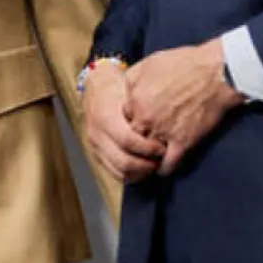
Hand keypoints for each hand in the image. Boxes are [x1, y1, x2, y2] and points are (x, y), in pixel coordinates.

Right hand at [83, 60, 164, 183]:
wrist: (97, 87)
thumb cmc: (119, 86)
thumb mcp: (130, 86)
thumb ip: (142, 104)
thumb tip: (166, 118)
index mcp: (104, 116)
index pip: (127, 140)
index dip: (147, 147)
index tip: (163, 147)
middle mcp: (97, 134)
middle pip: (123, 161)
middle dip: (146, 164)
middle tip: (162, 160)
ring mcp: (95, 147)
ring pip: (120, 172)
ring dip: (141, 173)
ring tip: (156, 164)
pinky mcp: (97, 155)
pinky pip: (115, 174)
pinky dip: (132, 176)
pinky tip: (145, 168)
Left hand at [126, 40, 243, 174]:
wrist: (216, 72)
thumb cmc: (184, 64)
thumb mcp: (149, 63)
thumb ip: (132, 79)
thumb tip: (124, 92)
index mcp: (135, 98)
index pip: (121, 120)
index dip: (129, 122)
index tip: (135, 124)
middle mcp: (146, 118)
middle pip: (132, 138)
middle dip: (136, 141)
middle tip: (141, 143)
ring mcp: (163, 132)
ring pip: (147, 154)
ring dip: (148, 157)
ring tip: (150, 158)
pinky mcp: (183, 143)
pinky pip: (168, 165)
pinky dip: (165, 169)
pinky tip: (164, 167)